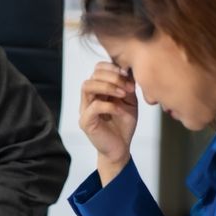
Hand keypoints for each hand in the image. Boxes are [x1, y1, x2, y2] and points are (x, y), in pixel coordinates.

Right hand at [79, 62, 137, 183]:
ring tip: (122, 94)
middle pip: (92, 76)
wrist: (120, 148)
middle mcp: (89, 98)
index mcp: (98, 90)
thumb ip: (127, 87)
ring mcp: (85, 109)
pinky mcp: (86, 122)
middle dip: (112, 77)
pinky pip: (94, 107)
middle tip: (128, 87)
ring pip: (88, 87)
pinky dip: (110, 106)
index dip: (111, 67)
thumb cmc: (123, 125)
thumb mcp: (129, 102)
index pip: (97, 69)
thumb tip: (130, 71)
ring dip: (108, 87)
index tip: (127, 74)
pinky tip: (120, 111)